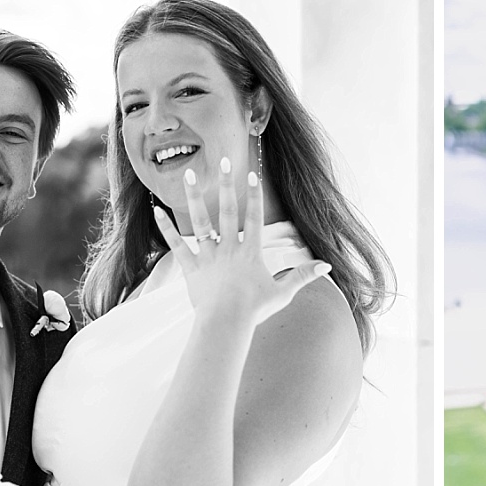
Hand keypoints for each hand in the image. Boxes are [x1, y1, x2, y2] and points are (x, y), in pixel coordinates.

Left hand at [156, 157, 327, 326]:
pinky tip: (157, 211)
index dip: (254, 195)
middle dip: (226, 184)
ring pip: (200, 222)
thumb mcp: (283, 292)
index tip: (252, 174)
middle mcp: (228, 249)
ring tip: (187, 174)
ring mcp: (208, 257)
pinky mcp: (191, 268)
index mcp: (250, 252)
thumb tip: (327, 265)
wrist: (227, 324)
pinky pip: (177, 246)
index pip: (254, 218)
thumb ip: (303, 275)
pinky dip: (167, 229)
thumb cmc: (255, 310)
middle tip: (223, 161)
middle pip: (228, 211)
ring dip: (193, 197)